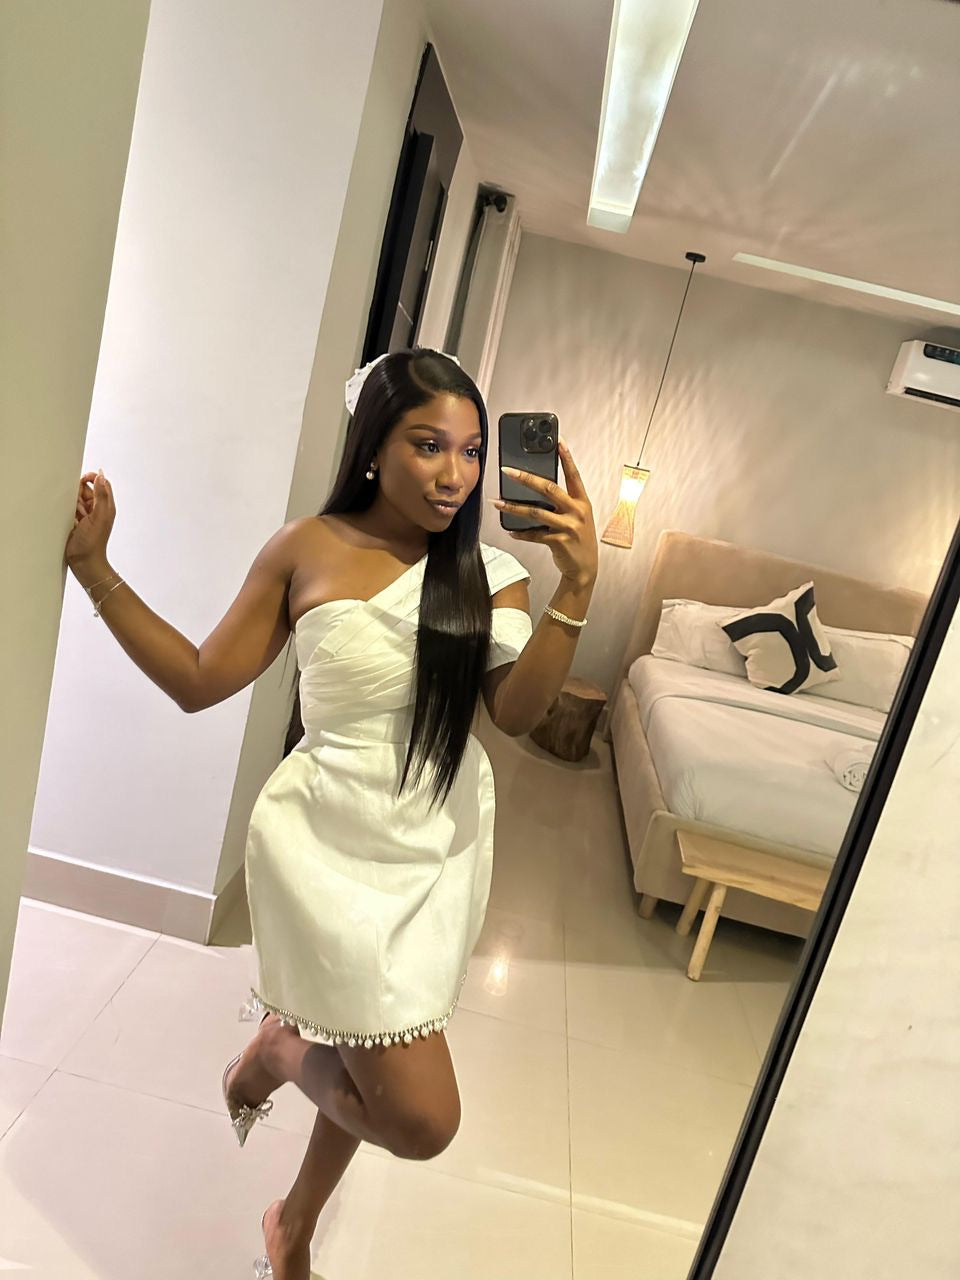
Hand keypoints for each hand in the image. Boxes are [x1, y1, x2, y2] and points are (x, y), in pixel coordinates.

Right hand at [65, 470, 115, 566]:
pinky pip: (69, 508)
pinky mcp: (75, 520)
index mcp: (106, 506)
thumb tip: (101, 476)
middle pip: (86, 489)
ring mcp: (85, 515)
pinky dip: (68, 511)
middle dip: (79, 494)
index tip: (84, 479)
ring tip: (76, 517)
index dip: (93, 478)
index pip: (101, 483)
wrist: (83, 561)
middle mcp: (97, 509)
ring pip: (76, 499)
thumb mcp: (99, 516)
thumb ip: (101, 496)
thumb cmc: (93, 543)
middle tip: (80, 507)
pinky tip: (70, 520)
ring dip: (73, 504)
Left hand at [492, 437, 597, 585]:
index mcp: (582, 501)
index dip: (566, 457)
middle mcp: (577, 511)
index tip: (557, 441)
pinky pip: (534, 534)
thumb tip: (537, 488)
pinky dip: (520, 533)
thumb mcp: (577, 517)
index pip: (574, 475)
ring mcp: (568, 527)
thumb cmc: (579, 539)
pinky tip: (510, 530)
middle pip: (549, 488)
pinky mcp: (558, 541)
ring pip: (535, 512)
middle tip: (507, 471)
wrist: (585, 569)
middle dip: (526, 478)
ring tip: (497, 502)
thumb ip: (563, 502)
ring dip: (513, 507)